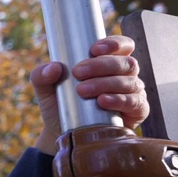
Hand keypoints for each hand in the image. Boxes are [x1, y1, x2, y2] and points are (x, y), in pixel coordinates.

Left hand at [31, 35, 147, 153]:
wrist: (62, 133)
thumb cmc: (60, 104)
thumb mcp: (45, 88)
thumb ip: (41, 74)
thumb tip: (54, 67)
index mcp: (109, 62)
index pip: (122, 45)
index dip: (113, 43)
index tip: (94, 49)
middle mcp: (125, 75)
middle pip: (126, 62)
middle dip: (101, 65)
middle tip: (78, 73)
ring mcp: (133, 93)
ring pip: (129, 82)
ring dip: (106, 84)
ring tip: (83, 90)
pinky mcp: (136, 112)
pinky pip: (135, 103)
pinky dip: (119, 100)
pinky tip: (103, 101)